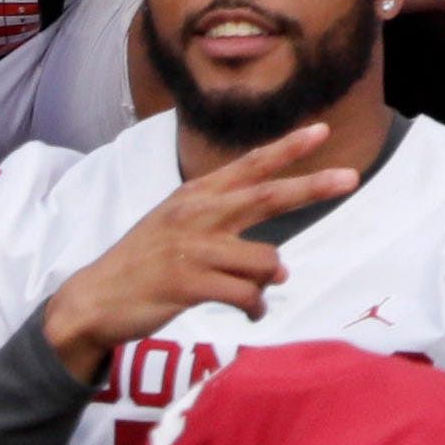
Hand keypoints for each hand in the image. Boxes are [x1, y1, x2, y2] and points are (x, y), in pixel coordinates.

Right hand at [40, 123, 351, 373]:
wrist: (94, 299)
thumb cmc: (144, 264)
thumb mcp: (176, 227)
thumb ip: (227, 234)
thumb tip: (280, 266)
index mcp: (195, 196)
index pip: (249, 167)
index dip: (287, 149)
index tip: (322, 131)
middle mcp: (196, 214)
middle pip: (267, 196)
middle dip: (312, 187)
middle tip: (350, 179)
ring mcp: (192, 247)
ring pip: (266, 261)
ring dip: (267, 283)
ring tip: (251, 295)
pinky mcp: (189, 283)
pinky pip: (247, 295)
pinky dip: (255, 308)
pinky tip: (249, 313)